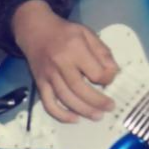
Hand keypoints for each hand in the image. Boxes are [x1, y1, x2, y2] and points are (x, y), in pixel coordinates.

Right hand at [12, 0, 118, 122]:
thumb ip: (102, 52)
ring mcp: (48, 75)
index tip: (110, 80)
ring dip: (83, 110)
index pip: (94, 72)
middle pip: (80, 89)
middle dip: (97, 101)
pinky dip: (61, 115)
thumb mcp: (87, 34)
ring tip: (97, 116)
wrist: (35, 30)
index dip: (106, 79)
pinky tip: (74, 119)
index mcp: (75, 48)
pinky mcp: (39, 83)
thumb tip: (113, 72)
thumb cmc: (65, 32)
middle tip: (110, 107)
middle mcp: (60, 63)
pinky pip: (48, 103)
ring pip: (66, 98)